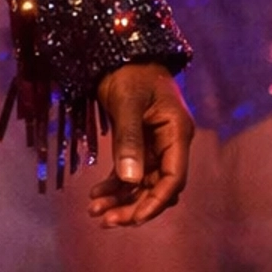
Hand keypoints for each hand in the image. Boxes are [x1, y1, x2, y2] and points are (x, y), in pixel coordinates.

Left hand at [88, 62, 191, 226]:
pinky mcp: (139, 143)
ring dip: (121, 199)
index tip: (134, 219)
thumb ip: (129, 140)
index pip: (173, 179)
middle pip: (157, 187)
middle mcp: (170, 144)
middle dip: (133, 206)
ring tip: (94, 212)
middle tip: (105, 221)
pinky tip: (96, 196)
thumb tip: (130, 181)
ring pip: (141, 183)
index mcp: (177, 134)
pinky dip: (115, 185)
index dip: (155, 202)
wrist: (121, 50)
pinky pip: (130, 172)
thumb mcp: (127, 103)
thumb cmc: (129, 71)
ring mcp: (155, 145)